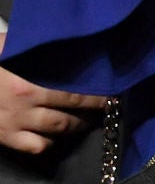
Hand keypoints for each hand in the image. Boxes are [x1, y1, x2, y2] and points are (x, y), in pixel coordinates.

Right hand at [0, 37, 106, 155]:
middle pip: (71, 111)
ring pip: (58, 130)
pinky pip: (36, 147)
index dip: (96, 94)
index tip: (114, 91)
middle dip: (93, 110)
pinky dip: (49, 142)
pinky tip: (56, 135)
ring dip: (77, 125)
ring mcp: (15, 124)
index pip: (74, 91)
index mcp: (29, 82)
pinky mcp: (5, 138)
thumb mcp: (7, 45)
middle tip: (108, 106)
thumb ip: (33, 47)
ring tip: (89, 120)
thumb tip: (64, 37)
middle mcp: (26, 105)